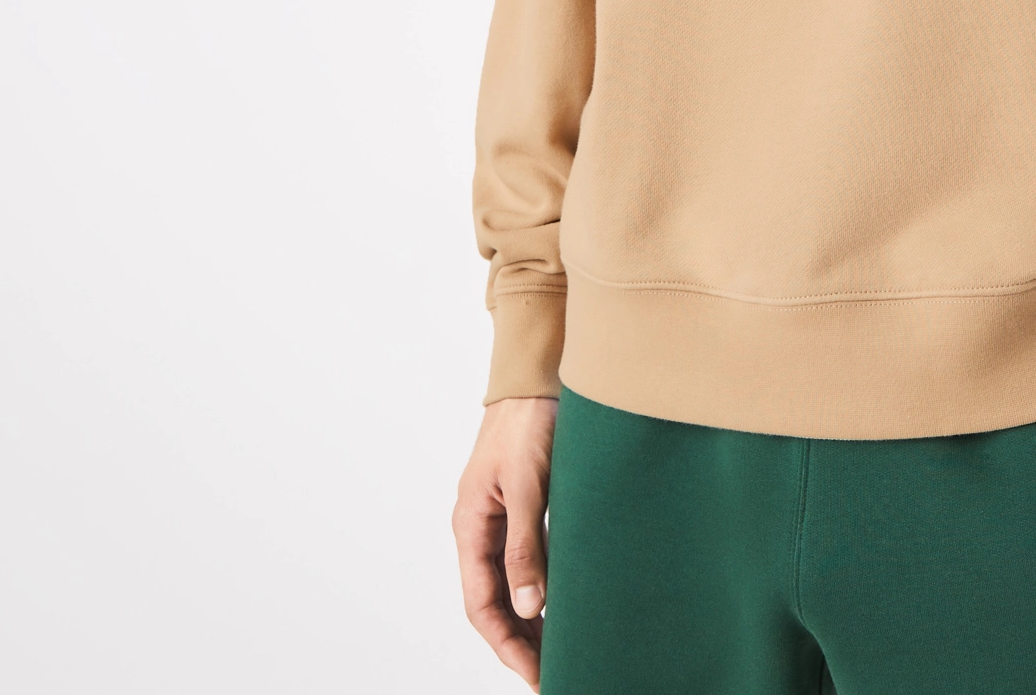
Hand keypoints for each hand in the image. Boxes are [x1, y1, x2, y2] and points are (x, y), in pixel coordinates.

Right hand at [454, 395, 558, 688]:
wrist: (540, 370)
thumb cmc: (530, 420)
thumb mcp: (529, 485)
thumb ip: (527, 545)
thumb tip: (531, 606)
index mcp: (471, 524)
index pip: (482, 604)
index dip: (507, 643)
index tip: (534, 673)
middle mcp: (483, 526)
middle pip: (495, 600)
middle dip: (519, 640)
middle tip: (552, 672)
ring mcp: (504, 515)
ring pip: (513, 582)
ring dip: (532, 617)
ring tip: (560, 649)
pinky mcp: (528, 503)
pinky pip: (530, 557)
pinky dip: (544, 585)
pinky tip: (565, 601)